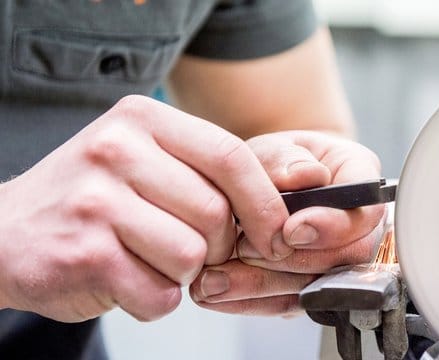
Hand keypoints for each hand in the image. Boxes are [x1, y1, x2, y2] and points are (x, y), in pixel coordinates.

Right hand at [0, 95, 290, 321]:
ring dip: (182, 273)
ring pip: (192, 256)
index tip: (277, 233)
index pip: (231, 156)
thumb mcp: (144, 158)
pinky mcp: (84, 254)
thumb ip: (204, 170)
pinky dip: (154, 298)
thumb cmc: (92, 198)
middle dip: (217, 246)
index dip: (265, 201)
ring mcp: (96, 202)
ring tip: (148, 260)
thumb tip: (283, 199)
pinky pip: (160, 293)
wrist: (6, 232)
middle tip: (190, 250)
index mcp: (143, 120)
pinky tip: (126, 279)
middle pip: (216, 213)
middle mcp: (116, 150)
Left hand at [190, 131, 385, 314]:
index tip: (291, 229)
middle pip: (347, 257)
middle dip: (292, 260)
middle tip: (245, 250)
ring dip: (262, 287)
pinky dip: (249, 302)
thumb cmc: (274, 162)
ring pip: (315, 286)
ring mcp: (339, 261)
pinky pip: (287, 304)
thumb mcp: (272, 147)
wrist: (261, 183)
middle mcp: (358, 225)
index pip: (367, 209)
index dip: (332, 225)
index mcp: (360, 178)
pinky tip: (218, 293)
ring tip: (217, 278)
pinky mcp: (310, 288)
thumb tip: (306, 176)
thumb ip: (285, 158)